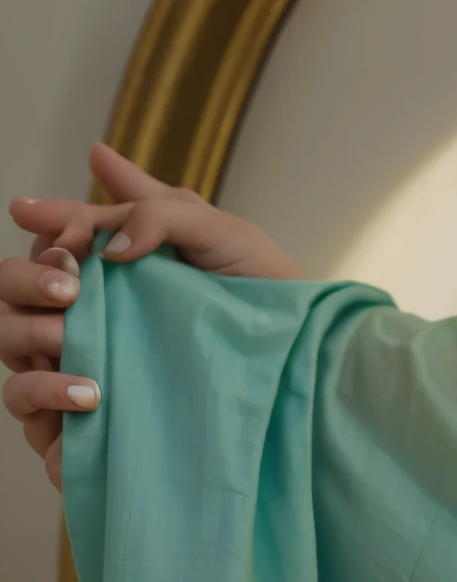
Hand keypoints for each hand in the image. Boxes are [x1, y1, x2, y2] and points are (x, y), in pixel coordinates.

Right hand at [3, 143, 300, 490]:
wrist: (301, 381)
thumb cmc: (270, 307)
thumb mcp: (227, 239)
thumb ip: (163, 200)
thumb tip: (96, 161)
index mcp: (118, 268)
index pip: (57, 239)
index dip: (50, 227)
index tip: (61, 232)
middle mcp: (91, 314)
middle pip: (14, 285)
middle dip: (28, 276)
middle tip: (71, 285)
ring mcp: (79, 364)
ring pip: (8, 337)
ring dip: (28, 330)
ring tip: (71, 337)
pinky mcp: (80, 420)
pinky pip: (27, 403)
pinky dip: (45, 392)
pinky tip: (90, 393)